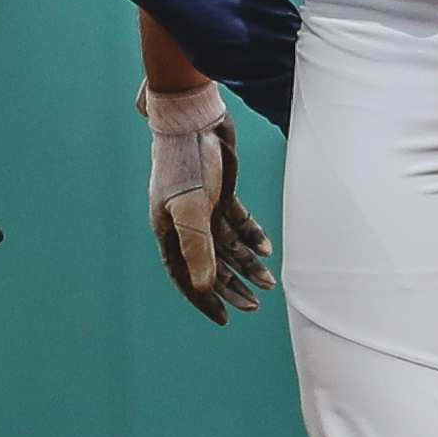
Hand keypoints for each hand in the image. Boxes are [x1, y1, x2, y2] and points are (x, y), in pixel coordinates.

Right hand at [141, 82, 271, 322]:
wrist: (195, 117)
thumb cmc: (185, 162)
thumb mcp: (191, 207)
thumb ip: (197, 247)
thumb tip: (205, 287)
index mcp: (169, 230)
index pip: (185, 275)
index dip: (203, 298)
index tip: (224, 319)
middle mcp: (185, 223)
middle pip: (209, 263)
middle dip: (232, 286)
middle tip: (254, 305)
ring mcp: (203, 207)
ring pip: (227, 245)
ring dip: (246, 263)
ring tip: (268, 282)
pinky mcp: (220, 192)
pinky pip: (237, 222)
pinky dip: (251, 235)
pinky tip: (266, 249)